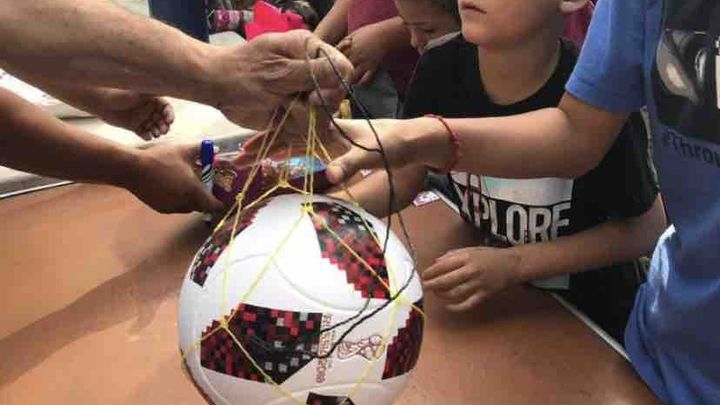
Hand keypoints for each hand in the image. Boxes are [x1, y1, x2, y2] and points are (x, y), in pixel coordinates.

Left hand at [95, 90, 173, 139]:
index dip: (170, 115)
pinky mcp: (134, 127)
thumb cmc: (120, 94)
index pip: (166, 108)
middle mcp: (148, 109)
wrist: (102, 102)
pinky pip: (144, 133)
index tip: (170, 120)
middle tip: (164, 130)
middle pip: (162, 120)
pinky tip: (147, 136)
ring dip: (158, 131)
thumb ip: (153, 89)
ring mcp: (142, 119)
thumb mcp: (139, 91)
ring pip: (155, 128)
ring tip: (156, 134)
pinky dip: (147, 136)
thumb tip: (167, 83)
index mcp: (152, 100)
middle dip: (165, 126)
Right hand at [123, 143, 223, 213]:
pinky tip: (173, 187)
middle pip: (201, 206)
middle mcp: (184, 203)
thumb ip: (201, 150)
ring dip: (192, 200)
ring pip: (188, 208)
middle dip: (205, 199)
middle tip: (204, 187)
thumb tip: (216, 149)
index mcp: (193, 190)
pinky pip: (176, 207)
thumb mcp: (183, 150)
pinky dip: (179, 200)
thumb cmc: (160, 158)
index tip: (221, 198)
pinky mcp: (161, 209)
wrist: (132, 169)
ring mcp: (172, 208)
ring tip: (188, 185)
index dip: (219, 203)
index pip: (213, 205)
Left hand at [211, 30, 352, 129]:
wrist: (218, 87)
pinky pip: (306, 127)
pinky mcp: (296, 112)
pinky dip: (293, 130)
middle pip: (335, 95)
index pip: (342, 68)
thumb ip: (312, 72)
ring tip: (281, 109)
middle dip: (316, 106)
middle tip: (291, 104)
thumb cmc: (243, 73)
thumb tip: (344, 70)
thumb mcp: (278, 72)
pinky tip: (279, 122)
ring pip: (323, 115)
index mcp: (309, 51)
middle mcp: (311, 71)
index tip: (314, 97)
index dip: (335, 86)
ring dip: (302, 118)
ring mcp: (304, 93)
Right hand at [234, 117, 446, 181]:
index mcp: (328, 128)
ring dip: (274, 149)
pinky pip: (306, 150)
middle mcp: (325, 131)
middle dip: (264, 144)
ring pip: (294, 142)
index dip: (268, 139)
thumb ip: (350, 164)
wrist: (413, 141)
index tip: (247, 149)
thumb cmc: (393, 143)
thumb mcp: (371, 153)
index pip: (291, 130)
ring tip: (252, 158)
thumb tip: (330, 178)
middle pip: (287, 135)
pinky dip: (291, 155)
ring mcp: (329, 140)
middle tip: (241, 157)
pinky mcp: (336, 149)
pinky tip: (280, 161)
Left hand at [337, 22, 390, 84]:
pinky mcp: (373, 67)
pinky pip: (365, 79)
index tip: (330, 69)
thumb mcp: (354, 34)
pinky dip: (361, 83)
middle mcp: (355, 56)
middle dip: (338, 75)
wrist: (385, 34)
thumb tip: (337, 48)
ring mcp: (364, 62)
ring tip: (345, 85)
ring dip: (348, 80)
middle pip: (343, 68)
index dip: (332, 65)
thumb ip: (345, 42)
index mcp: (349, 48)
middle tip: (334, 82)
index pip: (337, 59)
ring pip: (352, 76)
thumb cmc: (369, 32)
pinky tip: (358, 84)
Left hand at [422, 247, 520, 311]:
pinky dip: (456, 307)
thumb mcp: (470, 249)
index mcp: (467, 257)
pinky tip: (448, 306)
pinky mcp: (484, 295)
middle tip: (425, 286)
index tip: (424, 275)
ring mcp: (478, 284)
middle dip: (433, 285)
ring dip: (442, 294)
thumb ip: (452, 255)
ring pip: (455, 293)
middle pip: (447, 280)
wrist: (512, 265)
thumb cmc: (489, 255)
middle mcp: (471, 271)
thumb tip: (436, 262)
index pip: (443, 265)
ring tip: (436, 293)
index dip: (431, 271)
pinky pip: (467, 304)